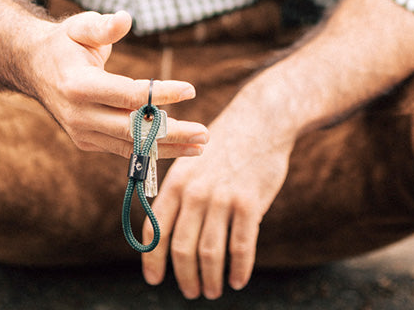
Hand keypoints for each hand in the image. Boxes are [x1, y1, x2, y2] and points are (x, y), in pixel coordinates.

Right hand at [32, 10, 208, 158]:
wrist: (33, 67)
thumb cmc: (64, 41)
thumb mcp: (80, 25)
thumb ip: (103, 26)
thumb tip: (126, 18)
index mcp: (78, 85)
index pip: (128, 95)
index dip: (161, 94)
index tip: (191, 89)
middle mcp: (79, 115)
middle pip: (133, 130)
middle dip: (172, 133)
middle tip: (205, 134)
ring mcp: (82, 132)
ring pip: (130, 146)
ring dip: (167, 148)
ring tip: (200, 146)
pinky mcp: (86, 141)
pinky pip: (122, 149)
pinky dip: (150, 151)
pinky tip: (177, 149)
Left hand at [141, 98, 292, 298]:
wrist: (260, 121)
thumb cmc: (224, 146)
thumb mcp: (192, 162)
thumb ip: (180, 194)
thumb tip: (167, 235)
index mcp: (176, 182)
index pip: (156, 230)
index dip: (153, 260)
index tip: (154, 280)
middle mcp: (195, 191)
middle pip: (182, 249)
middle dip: (185, 277)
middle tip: (191, 292)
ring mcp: (222, 197)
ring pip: (210, 253)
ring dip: (210, 279)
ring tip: (213, 291)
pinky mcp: (249, 202)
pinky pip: (241, 247)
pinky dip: (239, 269)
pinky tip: (238, 280)